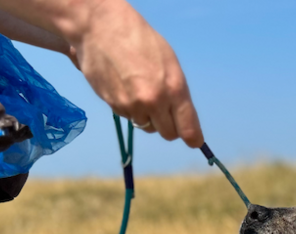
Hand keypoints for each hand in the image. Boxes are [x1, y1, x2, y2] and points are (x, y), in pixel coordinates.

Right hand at [70, 1, 202, 146]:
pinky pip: (129, 117)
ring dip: (147, 116)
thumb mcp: (169, 63)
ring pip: (147, 126)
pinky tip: (125, 87)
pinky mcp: (114, 106)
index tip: (194, 141)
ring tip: (140, 90)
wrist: (101, 29)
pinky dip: (130, 108)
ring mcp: (133, 105)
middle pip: (168, 133)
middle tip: (164, 111)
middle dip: (168, 125)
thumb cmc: (139, 41)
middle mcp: (155, 101)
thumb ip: (176, 92)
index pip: (188, 128)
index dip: (193, 138)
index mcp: (174, 88)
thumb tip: (181, 118)